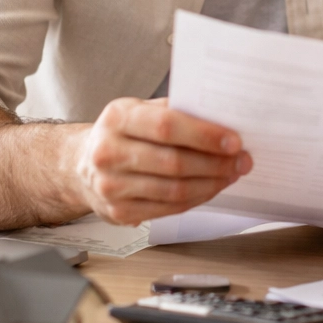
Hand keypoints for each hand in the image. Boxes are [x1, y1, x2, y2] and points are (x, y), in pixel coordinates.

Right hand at [67, 98, 251, 224]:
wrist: (81, 165)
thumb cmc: (121, 133)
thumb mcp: (140, 110)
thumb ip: (175, 111)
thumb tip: (222, 118)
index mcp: (117, 118)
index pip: (166, 126)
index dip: (204, 135)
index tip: (234, 141)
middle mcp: (109, 152)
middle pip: (174, 162)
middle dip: (216, 163)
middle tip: (242, 160)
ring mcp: (112, 186)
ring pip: (174, 190)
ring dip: (211, 183)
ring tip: (231, 174)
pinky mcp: (119, 212)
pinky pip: (168, 209)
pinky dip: (196, 199)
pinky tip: (211, 188)